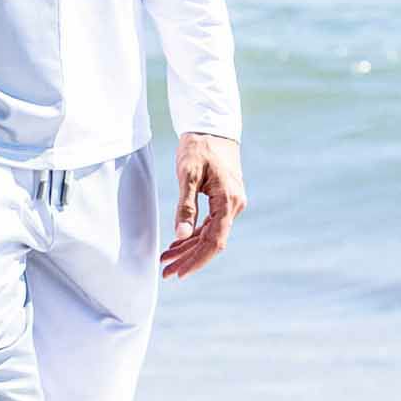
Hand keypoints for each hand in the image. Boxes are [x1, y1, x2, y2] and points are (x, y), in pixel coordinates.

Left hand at [161, 132, 245, 280]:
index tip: (180, 273)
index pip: (215, 241)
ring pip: (210, 234)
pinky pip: (210, 224)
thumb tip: (180, 235)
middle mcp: (234, 205)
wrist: (212, 126)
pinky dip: (193, 235)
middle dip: (189, 258)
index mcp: (228, 200)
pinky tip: (177, 244)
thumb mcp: (188, 175)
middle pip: (212, 242)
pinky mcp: (224, 200)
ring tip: (166, 260)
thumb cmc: (199, 147)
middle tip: (166, 272)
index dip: (197, 260)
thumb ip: (185, 206)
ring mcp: (231, 203)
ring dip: (189, 248)